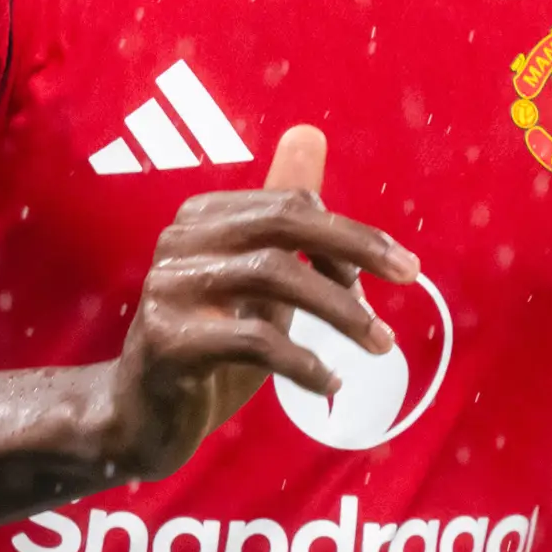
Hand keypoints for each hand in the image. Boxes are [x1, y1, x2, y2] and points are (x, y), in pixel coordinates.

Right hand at [0, 125, 416, 533]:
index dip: (350, 235)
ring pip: (274, 275)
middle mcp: (179, 240)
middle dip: (355, 246)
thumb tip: (310, 134)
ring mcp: (169, 289)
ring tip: (381, 344)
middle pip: (282, 222)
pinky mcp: (168, 341)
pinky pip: (253, 340)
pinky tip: (330, 382)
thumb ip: (285, 219)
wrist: (140, 418)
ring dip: (340, 311)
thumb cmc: (209, 347)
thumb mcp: (258, 281)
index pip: (291, 205)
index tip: (397, 270)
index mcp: (202, 218)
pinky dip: (303, 362)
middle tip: (410, 276)